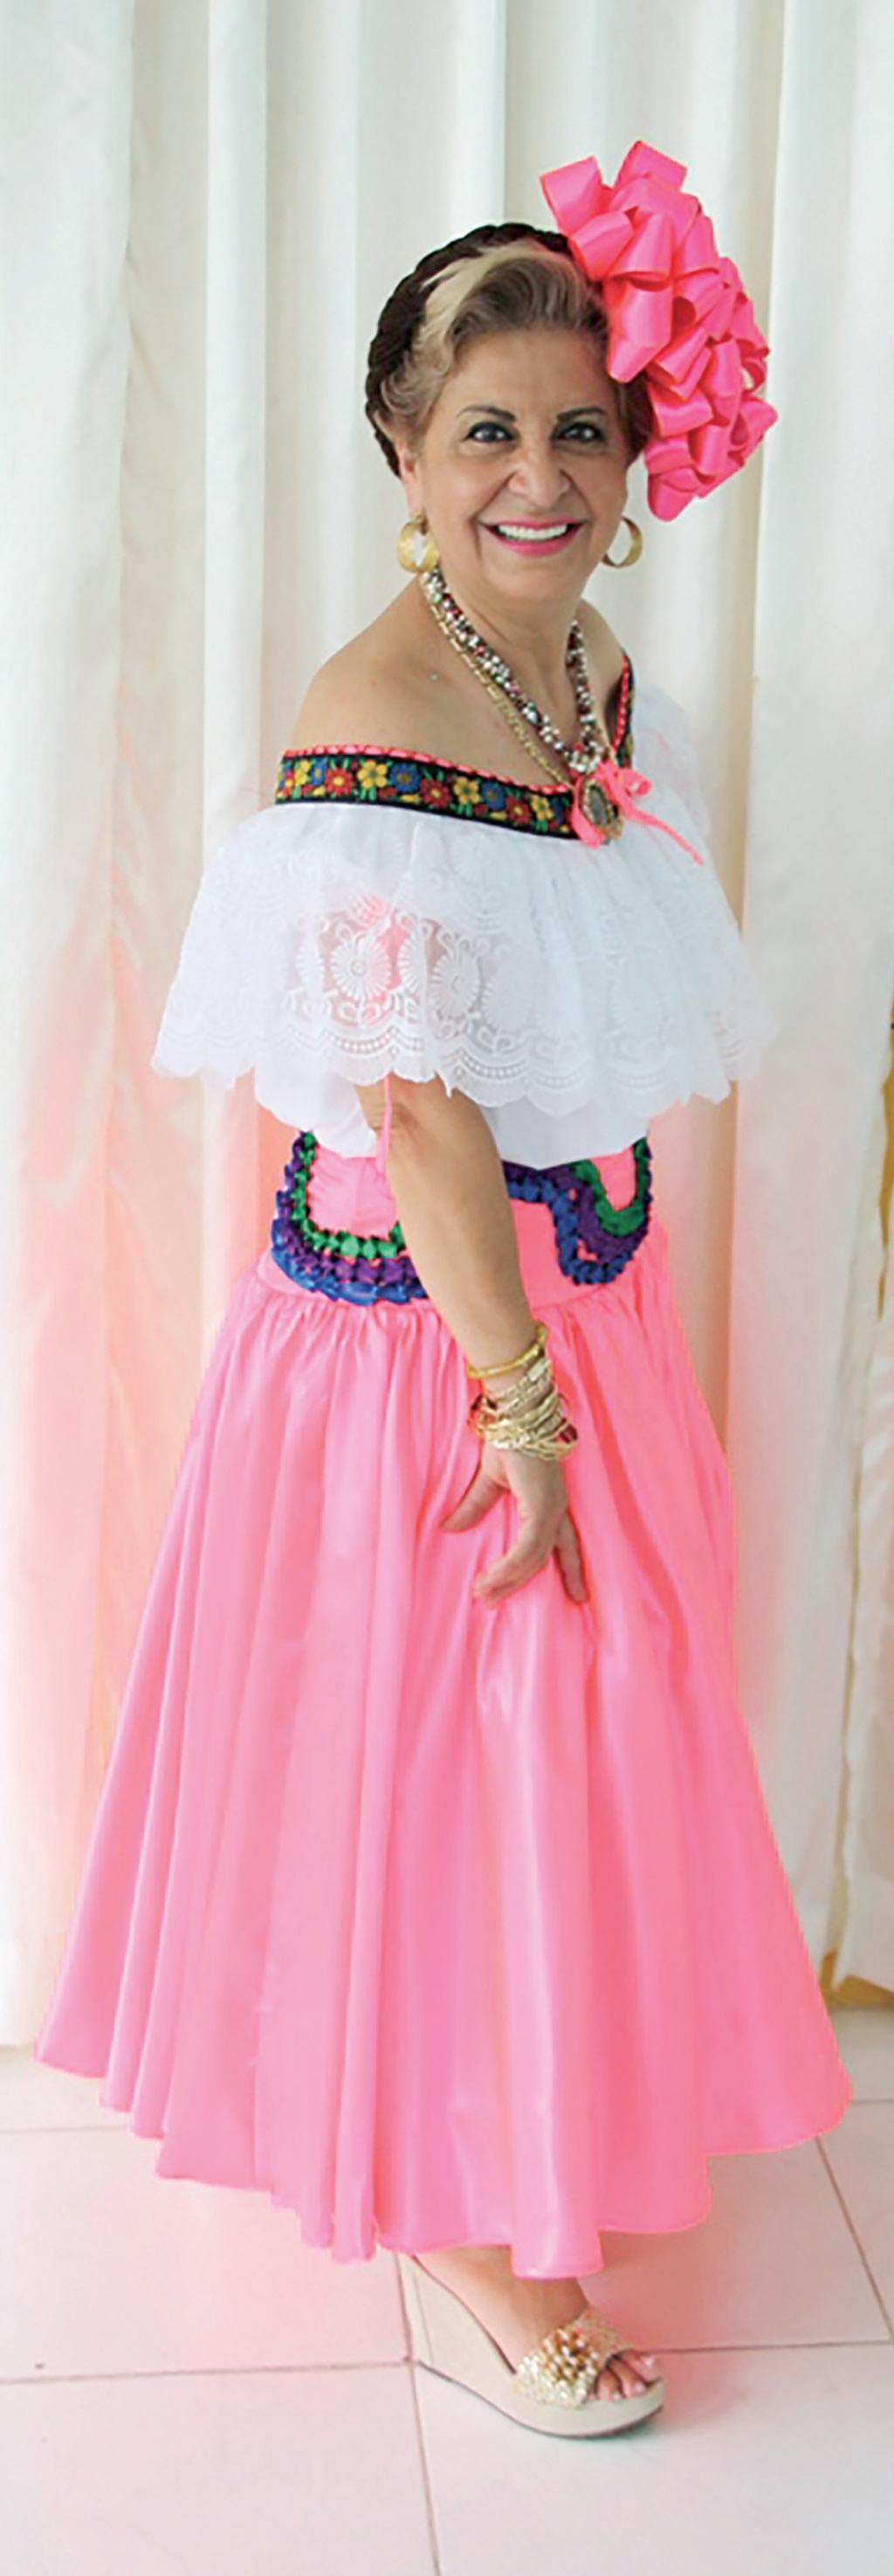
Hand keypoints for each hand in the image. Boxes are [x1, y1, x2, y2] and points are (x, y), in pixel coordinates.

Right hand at [439, 1444, 588, 1605]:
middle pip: (545, 1558)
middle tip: (495, 1604)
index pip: (566, 1546)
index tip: (577, 1595)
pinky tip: (491, 1578)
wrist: (515, 1414)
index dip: (572, 1571)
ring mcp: (551, 1508)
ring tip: (484, 1594)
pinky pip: (527, 1548)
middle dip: (521, 1583)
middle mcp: (557, 1509)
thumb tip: (450, 1528)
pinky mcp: (541, 1506)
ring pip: (534, 1558)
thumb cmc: (509, 1438)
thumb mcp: (490, 1479)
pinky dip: (509, 1566)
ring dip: (507, 1579)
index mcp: (552, 1504)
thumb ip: (476, 1506)